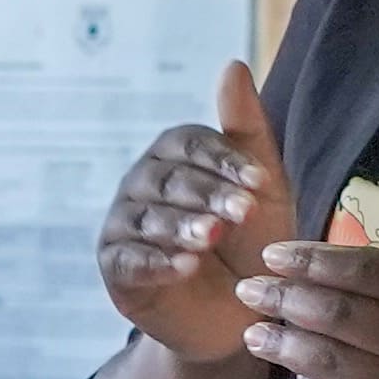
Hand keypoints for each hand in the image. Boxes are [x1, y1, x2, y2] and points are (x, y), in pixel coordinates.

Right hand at [95, 59, 283, 357]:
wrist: (240, 314)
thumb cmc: (253, 245)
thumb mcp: (263, 189)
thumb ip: (247, 129)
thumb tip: (233, 63)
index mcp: (175, 158)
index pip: (188, 144)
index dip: (222, 160)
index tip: (259, 181)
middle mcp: (142, 185)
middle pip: (167, 179)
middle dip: (206, 195)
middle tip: (240, 214)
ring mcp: (124, 226)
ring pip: (146, 217)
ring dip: (180, 226)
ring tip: (211, 240)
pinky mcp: (116, 268)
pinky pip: (129, 259)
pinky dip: (156, 261)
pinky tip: (185, 266)